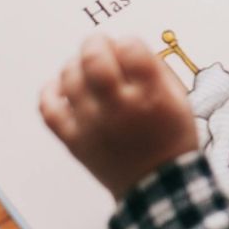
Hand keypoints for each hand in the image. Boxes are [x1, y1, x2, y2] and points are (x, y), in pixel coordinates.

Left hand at [39, 34, 197, 198]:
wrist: (158, 185)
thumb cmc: (172, 137)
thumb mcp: (179, 99)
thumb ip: (155, 69)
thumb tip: (126, 47)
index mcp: (151, 95)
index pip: (129, 47)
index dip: (128, 42)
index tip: (129, 50)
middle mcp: (119, 107)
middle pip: (93, 58)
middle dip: (95, 43)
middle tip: (101, 46)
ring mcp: (92, 124)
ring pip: (69, 78)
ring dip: (75, 64)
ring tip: (86, 68)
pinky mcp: (74, 140)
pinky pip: (48, 109)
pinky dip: (50, 91)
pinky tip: (62, 87)